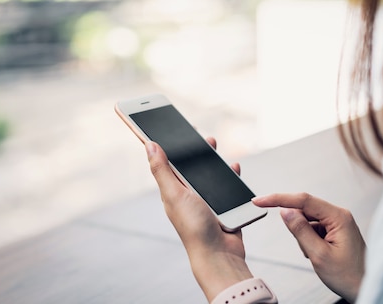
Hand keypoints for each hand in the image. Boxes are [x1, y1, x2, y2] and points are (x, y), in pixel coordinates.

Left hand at [145, 138, 252, 301]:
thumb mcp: (175, 194)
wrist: (219, 254)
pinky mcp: (224, 205)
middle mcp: (188, 194)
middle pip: (190, 166)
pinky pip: (228, 185)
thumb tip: (148, 144)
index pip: (167, 162)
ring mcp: (206, 200)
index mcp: (173, 190)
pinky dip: (231, 174)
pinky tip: (234, 167)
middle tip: (200, 137)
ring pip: (210, 174)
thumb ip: (162, 170)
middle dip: (195, 150)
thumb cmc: (194, 227)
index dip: (167, 145)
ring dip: (214, 160)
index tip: (169, 128)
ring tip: (215, 147)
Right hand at [252, 193, 364, 301]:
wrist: (364, 288)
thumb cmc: (349, 276)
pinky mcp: (335, 230)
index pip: (303, 200)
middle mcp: (339, 215)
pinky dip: (309, 241)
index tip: (260, 200)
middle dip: (297, 228)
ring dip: (304, 237)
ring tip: (317, 256)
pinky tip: (319, 254)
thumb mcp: (318, 255)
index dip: (279, 199)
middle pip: (304, 210)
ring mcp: (337, 222)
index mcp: (338, 217)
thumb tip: (285, 211)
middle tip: (306, 249)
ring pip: (307, 221)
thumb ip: (300, 230)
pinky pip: (313, 229)